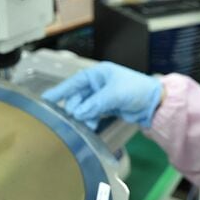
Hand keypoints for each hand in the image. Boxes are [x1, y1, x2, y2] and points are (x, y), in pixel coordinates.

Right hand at [42, 62, 162, 128]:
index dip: (60, 91)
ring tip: (88, 123)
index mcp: (98, 74)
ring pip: (83, 107)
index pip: (74, 82)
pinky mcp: (105, 107)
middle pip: (77, 97)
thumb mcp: (115, 94)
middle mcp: (97, 84)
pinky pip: (91, 113)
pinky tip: (92, 125)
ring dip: (83, 116)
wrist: (154, 103)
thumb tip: (78, 113)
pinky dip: (89, 119)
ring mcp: (101, 96)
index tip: (45, 99)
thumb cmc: (137, 90)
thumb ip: (95, 103)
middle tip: (79, 117)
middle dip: (76, 108)